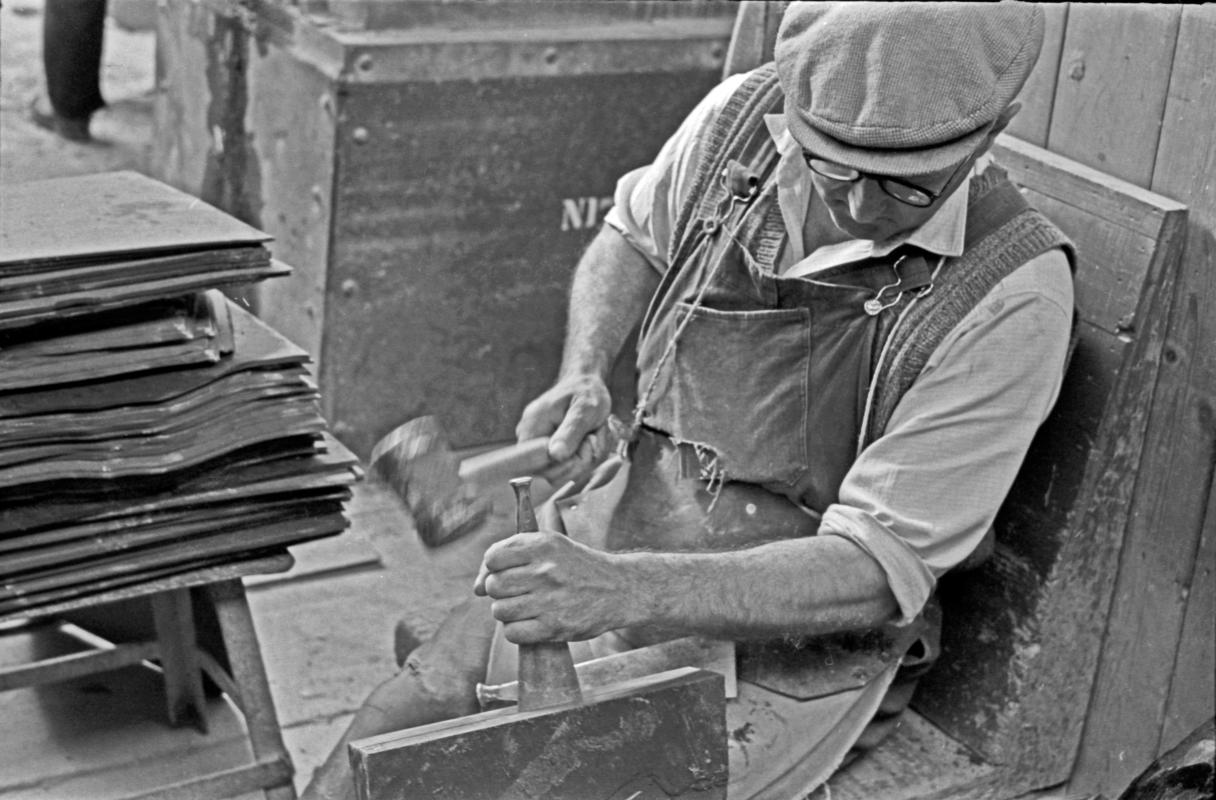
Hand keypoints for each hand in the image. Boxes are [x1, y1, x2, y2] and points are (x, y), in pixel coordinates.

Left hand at [473, 531, 629, 643]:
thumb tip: (476, 588)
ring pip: (499, 611)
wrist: (619, 589)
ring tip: (527, 607)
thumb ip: (511, 555)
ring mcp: (550, 600)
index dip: (493, 568)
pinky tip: (532, 622)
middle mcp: (545, 570)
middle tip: (520, 591)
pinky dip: (517, 630)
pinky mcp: (554, 626)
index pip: (493, 558)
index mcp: (543, 545)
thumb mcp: (552, 545)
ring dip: (508, 612)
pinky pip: (512, 633)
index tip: (505, 572)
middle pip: (494, 586)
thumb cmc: (578, 566)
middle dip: (500, 591)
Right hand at [515, 375, 612, 488]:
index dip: (568, 464)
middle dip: (580, 461)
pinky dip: (581, 458)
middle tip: (595, 437)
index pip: (541, 466)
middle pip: (550, 474)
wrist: (586, 384)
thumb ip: (570, 432)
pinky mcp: (544, 451)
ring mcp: (534, 447)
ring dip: (584, 459)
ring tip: (593, 436)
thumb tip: (555, 455)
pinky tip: (588, 442)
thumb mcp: (584, 410)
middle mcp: (526, 439)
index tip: (589, 443)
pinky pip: (563, 467)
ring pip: (560, 473)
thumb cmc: (586, 393)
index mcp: (531, 428)